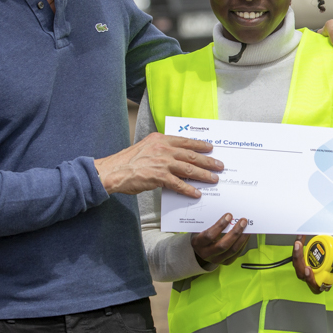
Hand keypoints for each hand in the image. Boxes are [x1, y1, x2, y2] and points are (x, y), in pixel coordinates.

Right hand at [93, 132, 222, 195]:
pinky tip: (196, 194)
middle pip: (191, 155)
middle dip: (208, 161)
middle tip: (220, 165)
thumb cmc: (127, 162)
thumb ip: (161, 150)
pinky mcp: (159, 177)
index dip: (200, 145)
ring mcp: (162, 162)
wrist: (113, 172)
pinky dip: (189, 190)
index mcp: (160, 139)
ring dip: (203, 175)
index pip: (185, 141)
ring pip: (189, 169)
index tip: (211, 148)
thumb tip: (177, 158)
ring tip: (214, 179)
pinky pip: (179, 184)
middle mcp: (163, 149)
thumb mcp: (146, 148)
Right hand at [191, 215, 248, 266]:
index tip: (229, 216)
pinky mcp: (225, 262)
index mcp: (198, 243)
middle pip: (223, 245)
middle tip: (242, 221)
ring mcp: (216, 259)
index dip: (220, 226)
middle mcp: (206, 254)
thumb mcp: (201, 229)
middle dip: (235, 232)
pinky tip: (245, 235)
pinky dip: (243, 243)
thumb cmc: (202, 236)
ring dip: (242, 237)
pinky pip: (237, 253)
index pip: (209, 236)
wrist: (201, 250)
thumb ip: (211, 223)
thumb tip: (228, 215)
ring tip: (246, 227)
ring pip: (232, 250)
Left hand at [292, 235, 332, 293]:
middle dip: (299, 261)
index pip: (316, 286)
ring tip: (298, 242)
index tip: (308, 269)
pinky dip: (297, 249)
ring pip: (297, 266)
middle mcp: (315, 277)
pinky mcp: (304, 262)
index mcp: (325, 280)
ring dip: (296, 254)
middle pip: (302, 275)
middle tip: (299, 248)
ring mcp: (308, 269)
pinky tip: (300, 239)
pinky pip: (297, 258)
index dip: (310, 280)